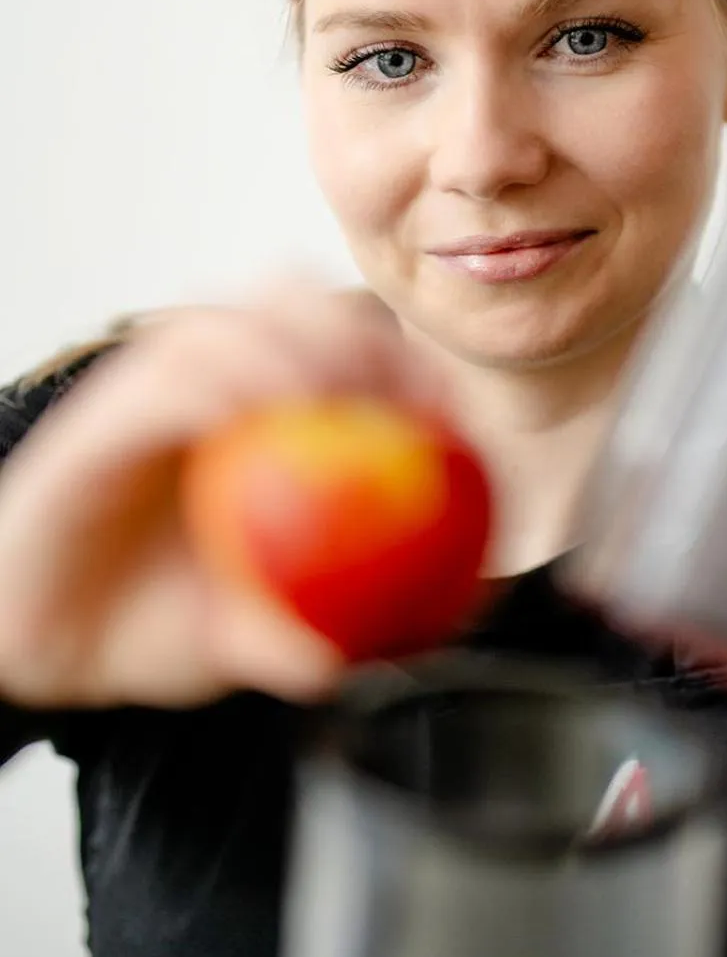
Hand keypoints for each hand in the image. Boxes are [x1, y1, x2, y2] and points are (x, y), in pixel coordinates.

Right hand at [0, 281, 447, 708]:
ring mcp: (152, 388)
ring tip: (343, 398)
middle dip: (359, 332)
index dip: (405, 362)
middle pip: (295, 302)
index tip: (455, 412)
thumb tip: (384, 655)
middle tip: (405, 394)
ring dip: (296, 344)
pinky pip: (168, 379)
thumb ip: (303, 635)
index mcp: (253, 412)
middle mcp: (206, 382)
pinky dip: (223, 385)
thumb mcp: (242, 639)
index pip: (341, 348)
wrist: (36, 646)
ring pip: (232, 318)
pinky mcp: (104, 414)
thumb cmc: (145, 625)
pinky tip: (263, 417)